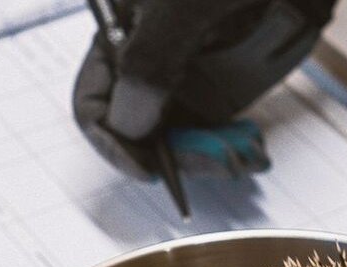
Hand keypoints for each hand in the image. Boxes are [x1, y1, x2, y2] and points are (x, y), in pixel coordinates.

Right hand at [73, 0, 334, 179]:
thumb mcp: (187, 8)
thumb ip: (151, 61)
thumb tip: (127, 124)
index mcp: (121, 35)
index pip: (93, 100)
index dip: (113, 142)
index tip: (148, 170)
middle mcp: (145, 62)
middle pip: (140, 132)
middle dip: (178, 155)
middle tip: (220, 161)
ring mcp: (182, 81)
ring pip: (178, 142)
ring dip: (209, 157)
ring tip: (244, 155)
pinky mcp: (217, 94)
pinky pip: (212, 136)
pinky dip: (230, 149)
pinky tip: (253, 149)